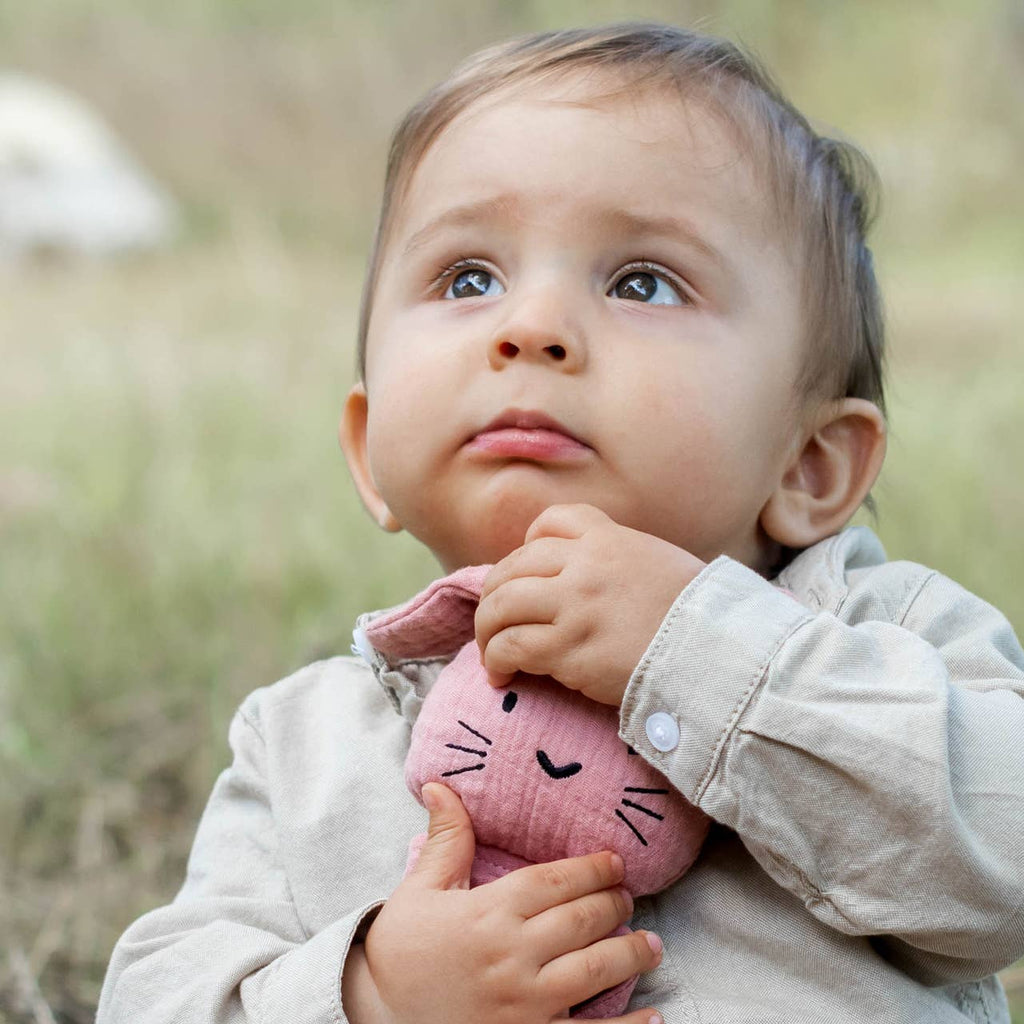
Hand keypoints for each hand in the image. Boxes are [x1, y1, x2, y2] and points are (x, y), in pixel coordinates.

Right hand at [352, 783, 664, 1023]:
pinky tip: (654, 1015)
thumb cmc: (402, 950)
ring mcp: (523, 1005)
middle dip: (615, 905)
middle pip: (582, 921)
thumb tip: (438, 785)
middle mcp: (512, 956)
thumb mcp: (421, 888)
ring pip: (595, 971)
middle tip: (630, 897)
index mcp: (489, 912)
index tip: (616, 863)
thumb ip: (446, 838)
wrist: (377, 1016)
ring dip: (631, 954)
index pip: (555, 882)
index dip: (592, 870)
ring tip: (651, 942)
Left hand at [475, 504, 704, 705]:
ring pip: (501, 605)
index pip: (551, 522)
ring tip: (491, 652)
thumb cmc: (696, 618)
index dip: (528, 547)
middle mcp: (585, 565)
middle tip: (496, 624)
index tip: (527, 575)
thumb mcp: (660, 563)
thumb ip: (619, 560)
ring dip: (487, 630)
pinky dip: (496, 661)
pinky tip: (500, 675)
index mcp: (609, 539)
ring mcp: (574, 605)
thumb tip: (586, 578)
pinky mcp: (568, 648)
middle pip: (513, 567)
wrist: (716, 656)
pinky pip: (510, 646)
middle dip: (495, 596)